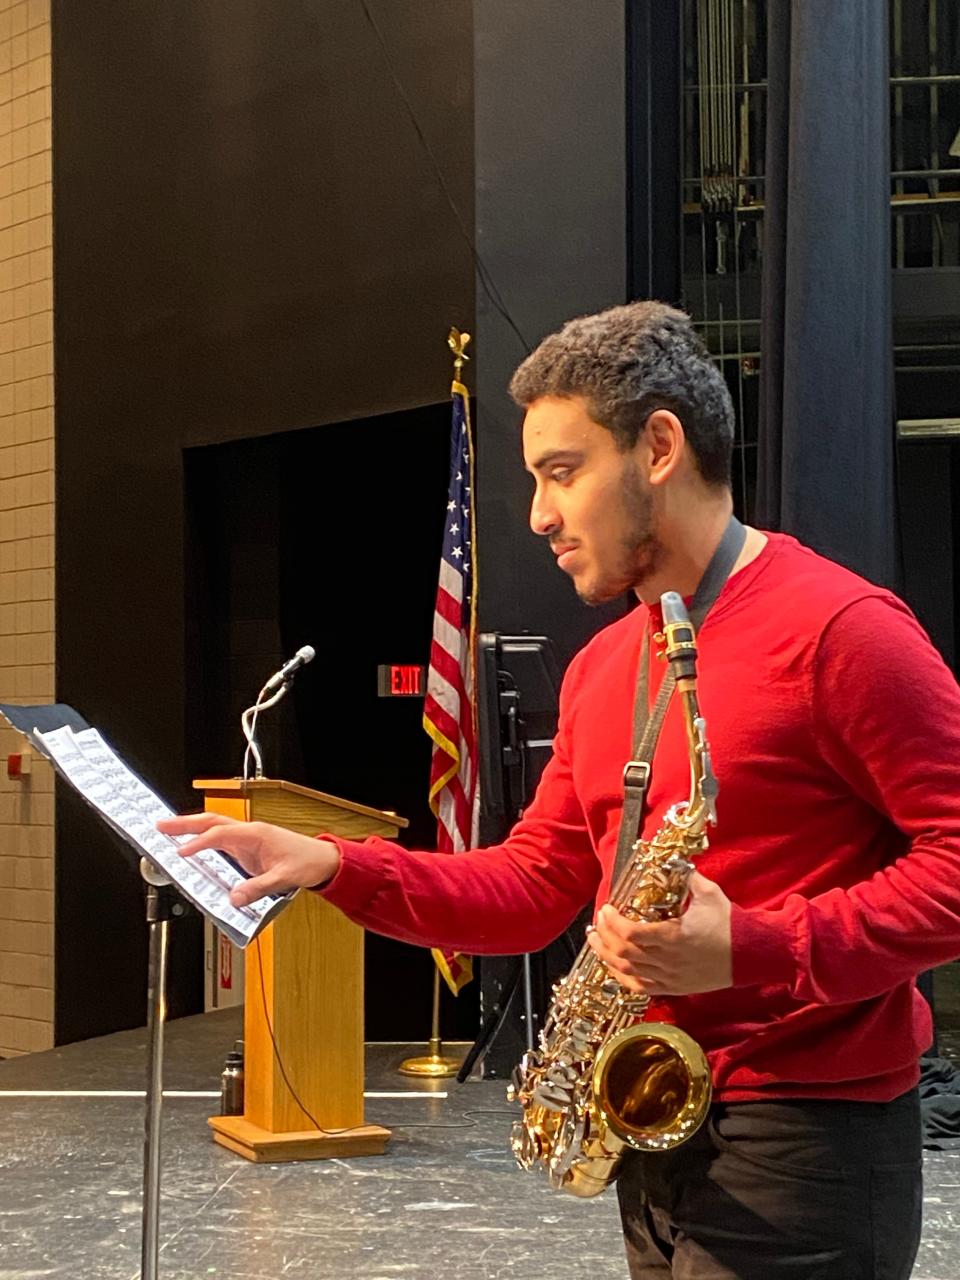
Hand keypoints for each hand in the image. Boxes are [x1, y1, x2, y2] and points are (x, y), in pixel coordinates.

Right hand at [156, 812, 340, 906]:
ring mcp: (248, 839)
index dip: (199, 843)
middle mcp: (250, 833)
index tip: (181, 852)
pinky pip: (221, 839)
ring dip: (192, 828)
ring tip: (168, 831)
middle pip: (212, 822)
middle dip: (185, 823)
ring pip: (215, 827)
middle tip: (160, 825)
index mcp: (256, 835)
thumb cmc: (308, 862)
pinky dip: (204, 839)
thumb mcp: (284, 878)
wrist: (323, 860)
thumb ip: (258, 888)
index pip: (220, 835)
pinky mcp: (249, 848)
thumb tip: (234, 898)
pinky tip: (193, 845)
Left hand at [586, 871, 732, 996]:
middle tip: (597, 922)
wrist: (752, 954)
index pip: (632, 934)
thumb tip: (675, 862)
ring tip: (595, 941)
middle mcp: (668, 960)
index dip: (613, 923)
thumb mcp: (709, 894)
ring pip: (628, 972)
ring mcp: (670, 977)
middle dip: (604, 937)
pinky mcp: (674, 988)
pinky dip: (622, 977)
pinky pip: (640, 988)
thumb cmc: (731, 924)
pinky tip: (613, 966)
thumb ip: (688, 878)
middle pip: (624, 952)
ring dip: (607, 956)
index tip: (606, 909)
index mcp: (674, 937)